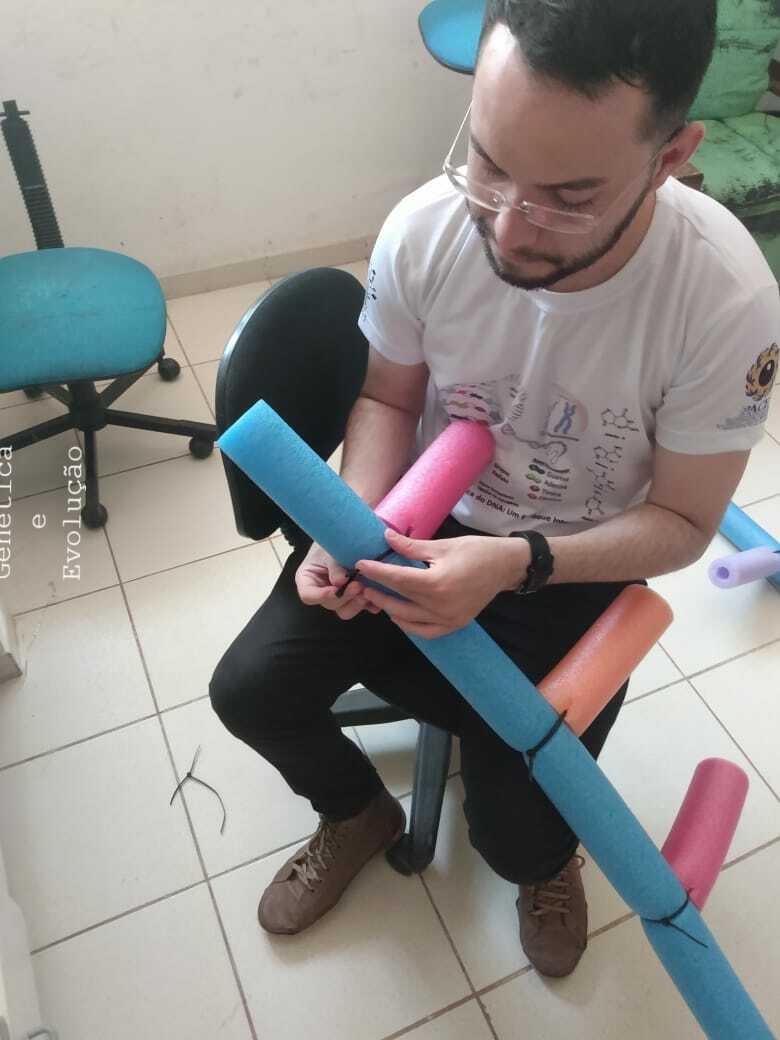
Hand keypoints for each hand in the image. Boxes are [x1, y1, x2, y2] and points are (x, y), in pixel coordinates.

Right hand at [295, 542, 380, 619]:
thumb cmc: (332, 542)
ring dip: (357, 603)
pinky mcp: (355, 598)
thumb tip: (340, 582)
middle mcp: (322, 593)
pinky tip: (377, 597)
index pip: (308, 596)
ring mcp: (339, 598)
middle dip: (345, 597)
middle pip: (330, 604)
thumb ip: (334, 566)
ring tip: (367, 590)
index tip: (335, 589)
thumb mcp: (329, 550)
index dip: (321, 596)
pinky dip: (370, 604)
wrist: (346, 536)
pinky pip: (362, 607)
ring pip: (345, 611)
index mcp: (308, 581)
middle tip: (358, 585)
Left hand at [356, 528, 529, 637]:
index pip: (397, 579)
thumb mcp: (442, 545)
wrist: (506, 566)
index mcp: (437, 583)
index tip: (361, 564)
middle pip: (400, 601)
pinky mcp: (455, 624)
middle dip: (378, 591)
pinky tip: (398, 616)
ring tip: (377, 597)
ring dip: (389, 608)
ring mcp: (448, 618)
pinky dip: (410, 626)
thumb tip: (386, 537)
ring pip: (408, 619)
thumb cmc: (476, 551)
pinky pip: (426, 632)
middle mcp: (441, 605)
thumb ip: (411, 547)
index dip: (377, 572)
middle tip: (363, 582)